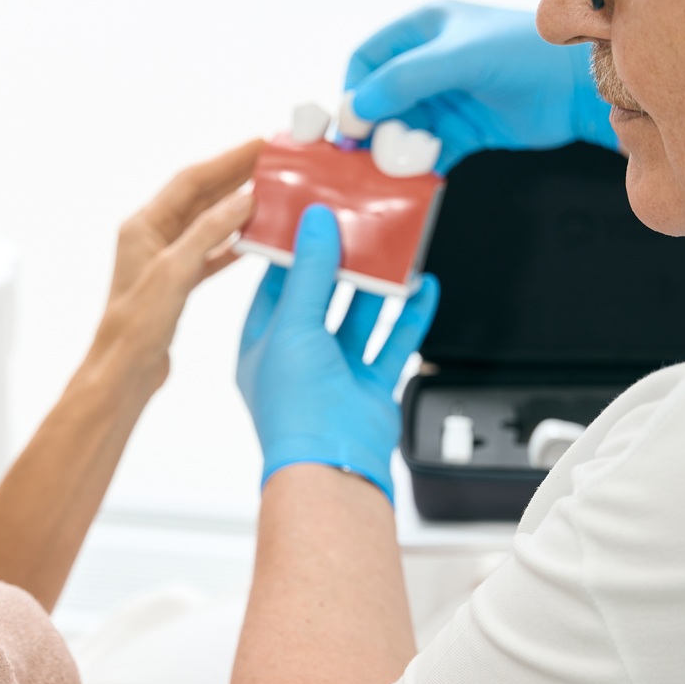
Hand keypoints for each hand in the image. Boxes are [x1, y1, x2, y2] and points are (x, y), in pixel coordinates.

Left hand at [88, 139, 264, 394]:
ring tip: (272, 192)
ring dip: (237, 207)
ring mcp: (165, 260)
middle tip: (273, 162)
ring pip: (207, 223)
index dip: (227, 160)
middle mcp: (152, 237)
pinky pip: (210, 252)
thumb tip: (243, 201)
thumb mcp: (174, 272)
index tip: (260, 145)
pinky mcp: (177, 284)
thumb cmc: (136, 327)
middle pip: (200, 196)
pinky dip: (233, 243)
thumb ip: (208, 233)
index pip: (191, 180)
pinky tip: (257, 238)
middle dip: (236, 176)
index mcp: (143, 226)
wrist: (123, 373)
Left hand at [236, 206, 438, 501]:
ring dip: (377, 286)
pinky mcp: (369, 387)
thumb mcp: (292, 324)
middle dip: (340, 264)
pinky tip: (423, 288)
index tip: (310, 218)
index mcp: (262, 345)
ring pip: (358, 317)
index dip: (291, 251)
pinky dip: (409, 316)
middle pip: (320, 298)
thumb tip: (313, 222)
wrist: (334, 465)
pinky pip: (392, 343)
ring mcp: (334, 373)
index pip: (274, 286)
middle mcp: (296, 358)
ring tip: (393, 250)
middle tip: (357, 225)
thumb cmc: (296, 408)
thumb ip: (307, 271)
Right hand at [345, 0, 616, 173]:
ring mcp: (446, 97)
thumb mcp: (461, 57)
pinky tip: (415, 180)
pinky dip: (418, 168)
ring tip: (393, 171)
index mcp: (424, 29)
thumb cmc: (524, 55)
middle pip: (379, 99)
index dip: (352, 91)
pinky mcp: (464, 129)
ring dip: (393, 152)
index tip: (349, 128)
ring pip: (400, 129)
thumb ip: (405, 79)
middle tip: (365, 158)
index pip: (367, 59)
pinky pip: (427, 152)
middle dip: (370, 129)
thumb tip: (356, 110)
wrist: (581, 88)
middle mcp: (430, 62)